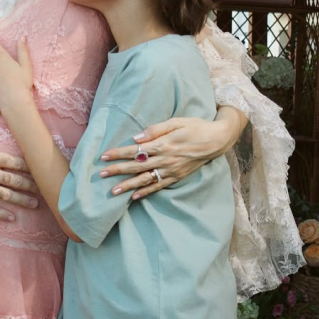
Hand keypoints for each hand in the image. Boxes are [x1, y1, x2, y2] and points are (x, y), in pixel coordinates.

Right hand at [0, 101, 37, 220]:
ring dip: (21, 200)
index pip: (15, 162)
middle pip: (14, 180)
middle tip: (44, 189)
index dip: (29, 167)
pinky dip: (0, 214)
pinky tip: (11, 218)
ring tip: (35, 204)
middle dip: (30, 185)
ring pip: (4, 195)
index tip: (40, 169)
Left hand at [97, 115, 238, 200]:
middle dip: (117, 170)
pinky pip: (158, 186)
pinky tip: (134, 197)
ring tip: (112, 192)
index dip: (118, 153)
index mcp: (163, 144)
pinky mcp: (177, 177)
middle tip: (101, 174)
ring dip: (128, 186)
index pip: (135, 150)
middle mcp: (165, 159)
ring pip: (145, 180)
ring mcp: (171, 170)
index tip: (104, 156)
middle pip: (136, 167)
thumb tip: (136, 137)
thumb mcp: (176, 122)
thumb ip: (155, 129)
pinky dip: (146, 192)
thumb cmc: (195, 127)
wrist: (217, 140)